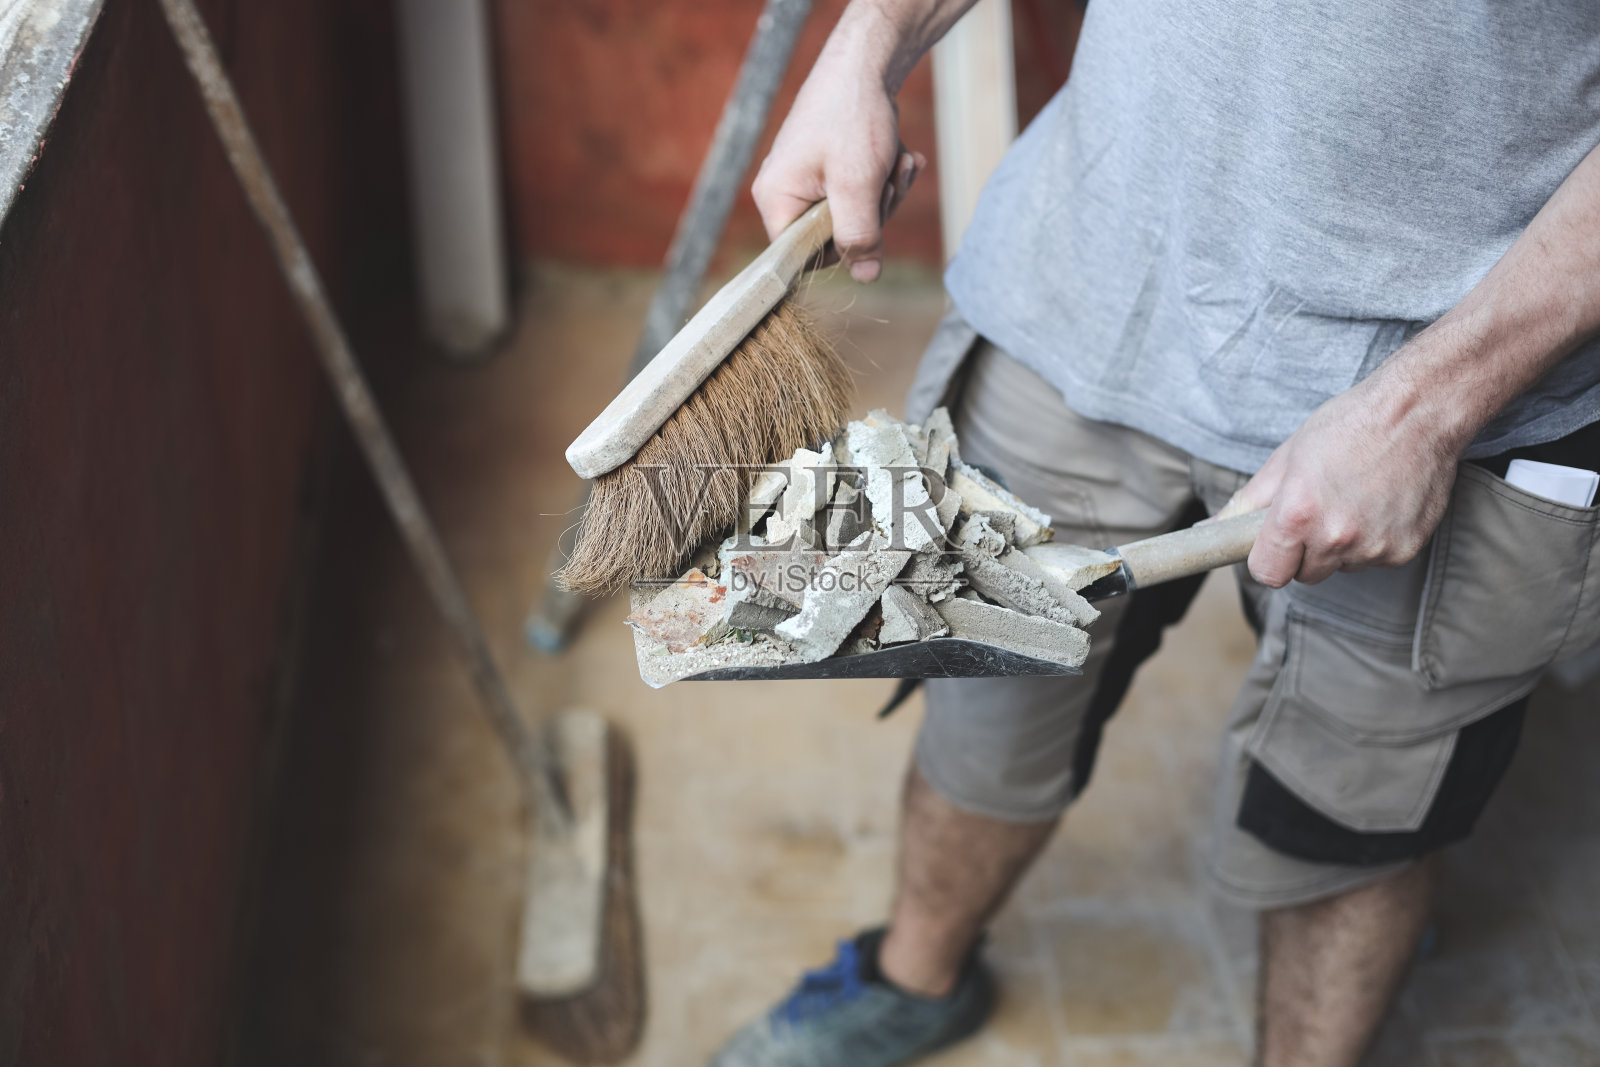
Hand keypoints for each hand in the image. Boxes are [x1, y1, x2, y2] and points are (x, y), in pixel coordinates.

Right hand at [751, 21, 924, 281]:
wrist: (867, 62)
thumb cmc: (852, 116)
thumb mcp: (858, 184)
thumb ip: (859, 236)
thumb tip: (866, 278)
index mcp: (776, 199)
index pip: (803, 258)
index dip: (842, 247)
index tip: (867, 216)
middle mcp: (784, 193)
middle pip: (834, 238)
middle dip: (874, 212)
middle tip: (888, 177)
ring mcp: (807, 180)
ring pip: (855, 216)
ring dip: (885, 191)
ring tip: (896, 158)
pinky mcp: (829, 169)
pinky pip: (861, 194)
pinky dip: (884, 176)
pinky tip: (898, 153)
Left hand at [1225, 375, 1463, 587]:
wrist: (1418, 411)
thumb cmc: (1349, 425)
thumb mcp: (1287, 457)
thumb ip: (1248, 502)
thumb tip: (1213, 528)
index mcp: (1298, 516)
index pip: (1267, 573)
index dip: (1268, 559)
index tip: (1273, 545)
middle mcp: (1336, 538)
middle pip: (1305, 574)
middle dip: (1305, 551)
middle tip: (1319, 509)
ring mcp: (1374, 547)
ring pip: (1342, 566)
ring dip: (1341, 545)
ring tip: (1354, 498)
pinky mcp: (1405, 549)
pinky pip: (1376, 559)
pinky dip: (1374, 540)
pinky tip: (1380, 503)